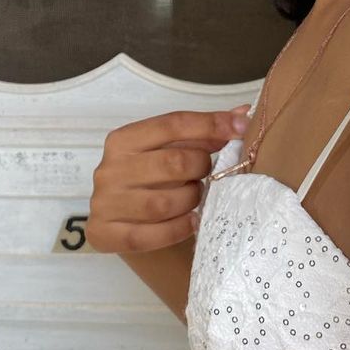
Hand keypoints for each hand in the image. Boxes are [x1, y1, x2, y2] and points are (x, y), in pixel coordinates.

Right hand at [85, 105, 251, 253]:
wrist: (117, 222)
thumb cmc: (150, 180)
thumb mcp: (168, 151)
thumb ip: (201, 134)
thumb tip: (243, 113)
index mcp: (123, 139)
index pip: (172, 124)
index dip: (211, 124)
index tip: (242, 128)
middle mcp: (110, 168)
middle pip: (172, 163)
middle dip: (201, 167)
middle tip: (208, 173)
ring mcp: (105, 202)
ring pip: (163, 203)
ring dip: (191, 199)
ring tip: (196, 197)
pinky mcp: (106, 234)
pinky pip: (150, 235)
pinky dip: (179, 229)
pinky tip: (192, 222)